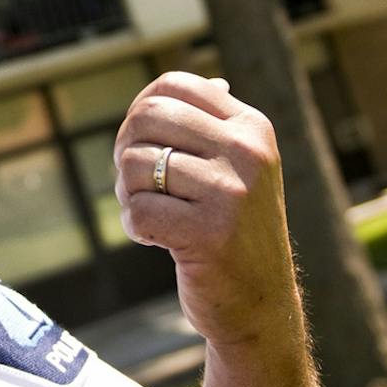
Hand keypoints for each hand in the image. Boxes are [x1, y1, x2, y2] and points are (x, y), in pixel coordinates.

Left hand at [114, 72, 301, 355]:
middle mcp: (247, 153)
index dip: (141, 111)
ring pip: (135, 166)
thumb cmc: (235, 231)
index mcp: (252, 128)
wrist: (260, 306)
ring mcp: (231, 193)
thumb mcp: (240, 170)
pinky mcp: (210, 234)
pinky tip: (159, 241)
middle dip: (126, 151)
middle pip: (146, 118)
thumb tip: (212, 80)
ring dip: (128, 195)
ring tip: (153, 215)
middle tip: (137, 184)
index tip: (143, 144)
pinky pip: (138, 212)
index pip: (173, 85)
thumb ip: (216, 126)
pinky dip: (136, 228)